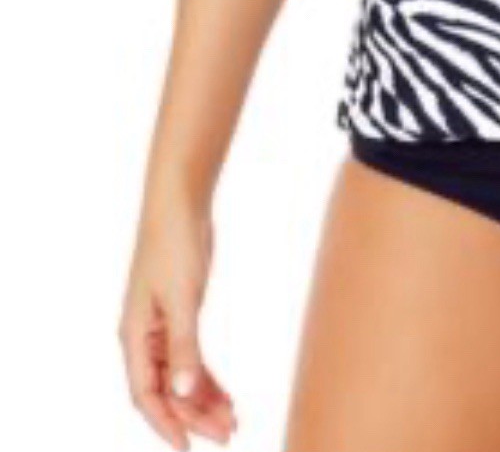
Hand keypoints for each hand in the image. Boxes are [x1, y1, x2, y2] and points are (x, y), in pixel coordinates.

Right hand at [118, 199, 236, 447]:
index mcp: (134, 336)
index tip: (189, 447)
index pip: (145, 395)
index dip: (166, 424)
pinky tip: (226, 393)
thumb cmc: (175, 244)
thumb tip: (182, 392)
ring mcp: (161, 326)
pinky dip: (206, 377)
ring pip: (179, 376)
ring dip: (203, 399)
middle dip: (194, 415)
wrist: (180, 203)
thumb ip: (184, 347)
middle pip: (165, 390)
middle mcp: (143, 336)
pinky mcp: (180, 313)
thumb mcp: (183, 299)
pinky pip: (189, 357)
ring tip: (233, 420)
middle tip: (228, 434)